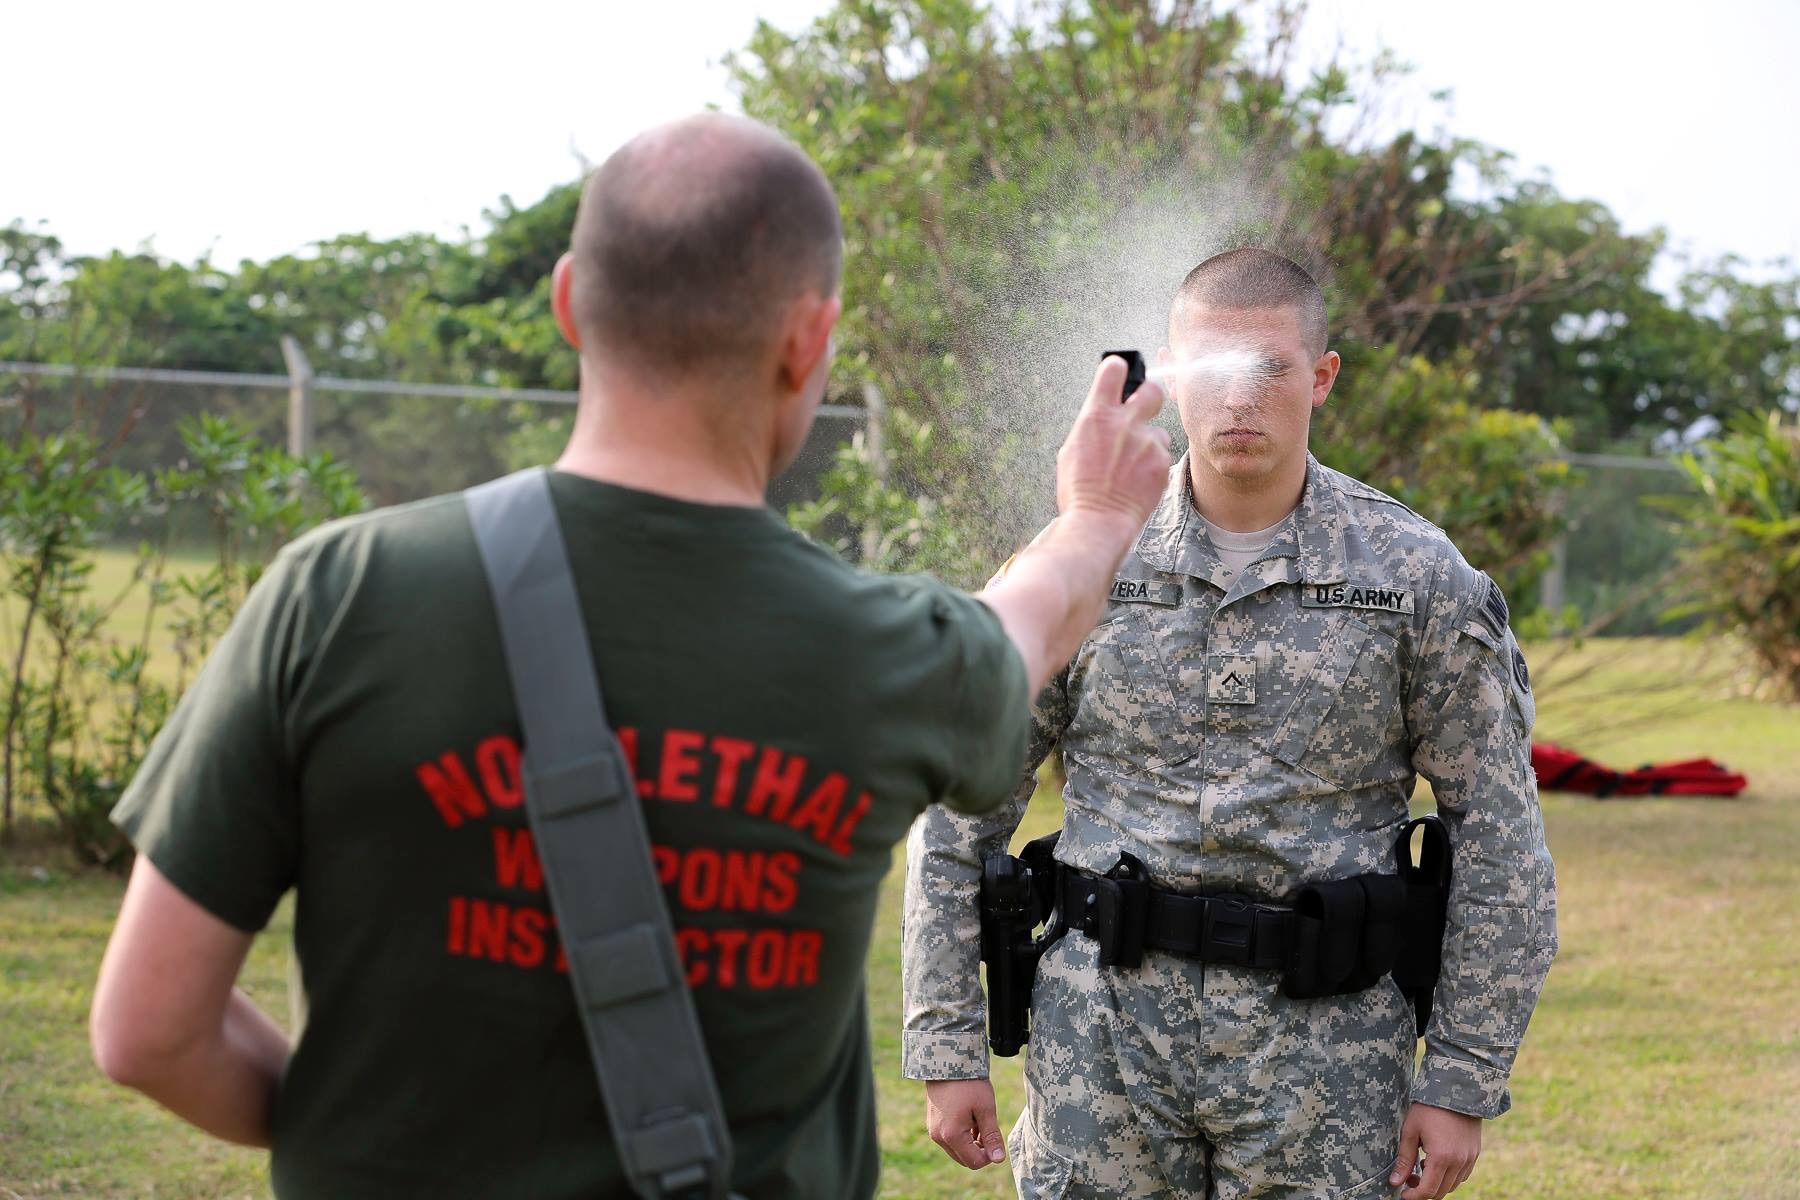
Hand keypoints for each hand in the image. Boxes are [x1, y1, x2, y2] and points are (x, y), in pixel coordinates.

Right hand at [924, 1078, 1005, 1169]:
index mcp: (952, 1136)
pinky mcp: (932, 1124)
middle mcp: (939, 1137)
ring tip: (977, 1118)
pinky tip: (968, 1116)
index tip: (995, 1137)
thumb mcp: (985, 1109)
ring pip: (957, 1150)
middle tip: (987, 1126)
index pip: (975, 1162)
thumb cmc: (969, 1084)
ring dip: (971, 1142)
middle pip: (965, 1159)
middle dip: (979, 1149)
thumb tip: (999, 1159)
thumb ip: (991, 1136)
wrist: (947, 1061)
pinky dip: (961, 1135)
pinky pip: (949, 1139)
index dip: (989, 1155)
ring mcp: (933, 1131)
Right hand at [1055, 356, 1171, 533]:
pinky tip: (1137, 482)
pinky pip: (1161, 456)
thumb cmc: (1079, 490)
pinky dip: (1152, 467)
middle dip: (1150, 395)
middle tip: (1143, 408)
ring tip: (1132, 468)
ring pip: (1157, 431)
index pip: (1115, 369)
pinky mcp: (1161, 461)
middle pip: (1152, 389)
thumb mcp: (1072, 450)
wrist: (1098, 521)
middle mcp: (1124, 422)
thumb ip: (1092, 426)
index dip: (1119, 368)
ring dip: (1148, 444)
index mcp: (1096, 415)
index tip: (1121, 373)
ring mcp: (1146, 442)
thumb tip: (1101, 414)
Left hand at [1390, 1103, 1480, 1199]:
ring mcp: (1469, 1159)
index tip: (1403, 1195)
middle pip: (1441, 1191)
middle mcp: (1459, 1162)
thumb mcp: (1410, 1131)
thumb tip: (1395, 1182)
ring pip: (1453, 1185)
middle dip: (1424, 1191)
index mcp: (1441, 1157)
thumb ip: (1404, 1159)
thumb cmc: (1428, 1108)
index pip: (1428, 1190)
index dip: (1414, 1196)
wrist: (1456, 1089)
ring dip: (1437, 1183)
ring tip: (1422, 1167)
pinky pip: (1462, 1175)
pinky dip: (1449, 1176)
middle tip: (1409, 1179)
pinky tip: (1437, 1162)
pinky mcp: (1475, 1153)